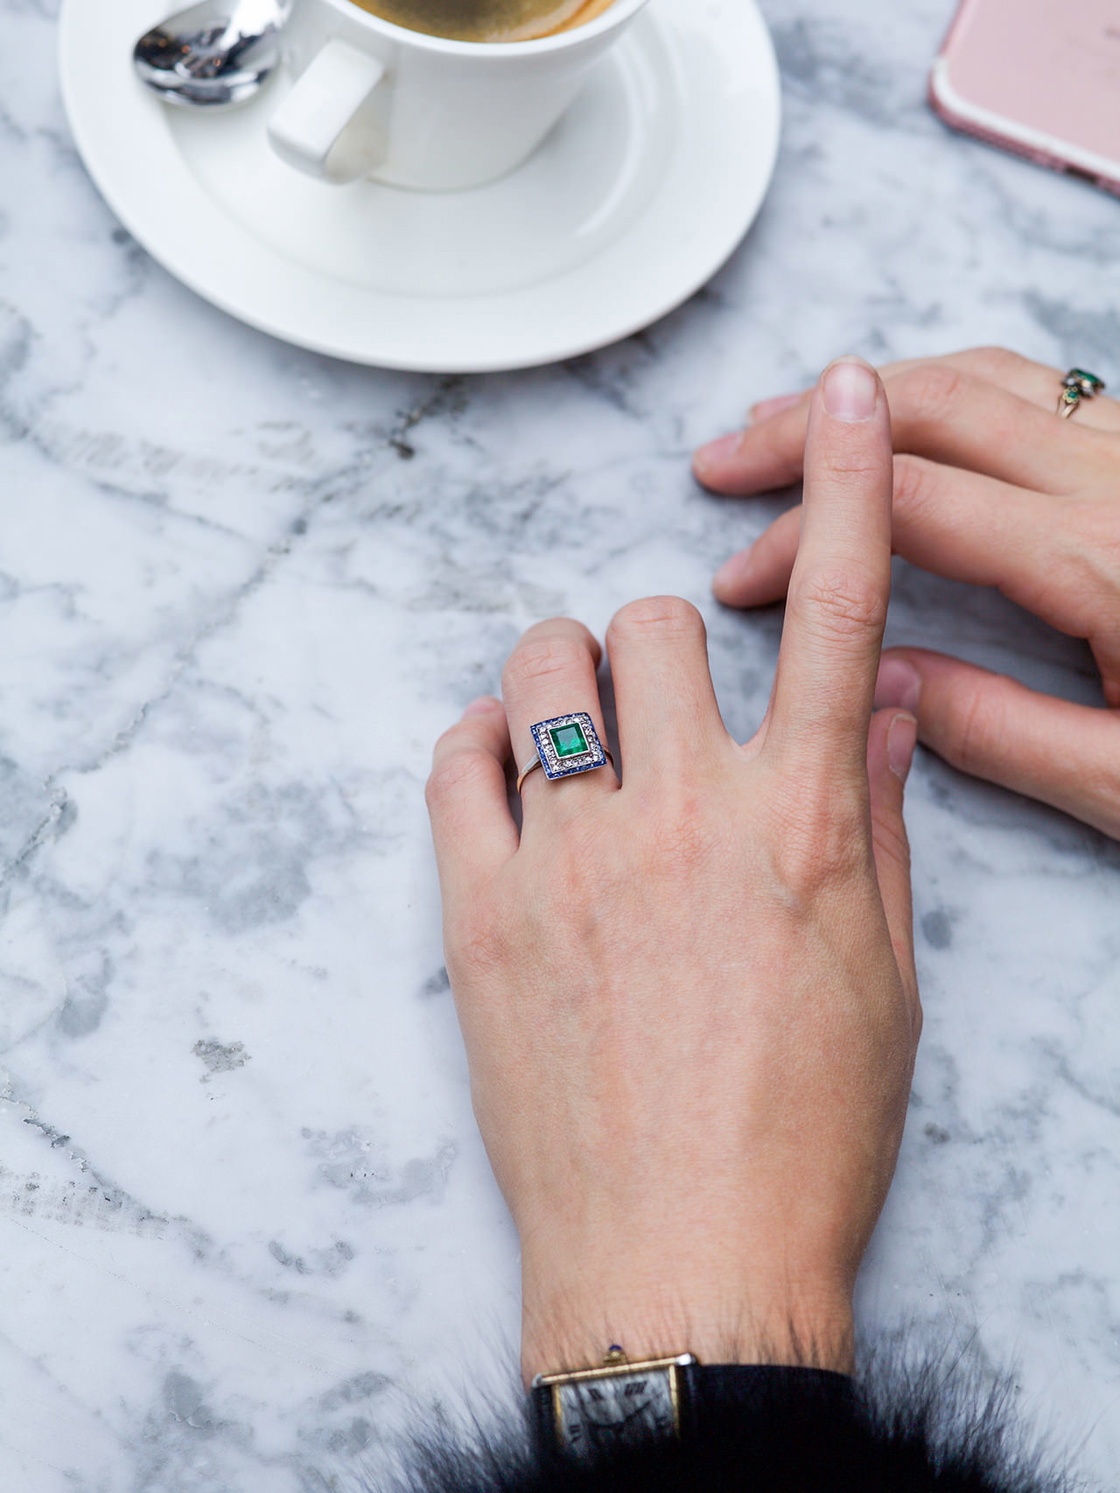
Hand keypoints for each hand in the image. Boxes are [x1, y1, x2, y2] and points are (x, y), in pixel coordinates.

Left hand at [426, 359, 920, 1384]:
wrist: (684, 1261)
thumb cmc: (801, 1134)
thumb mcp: (882, 976)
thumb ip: (872, 818)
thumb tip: (873, 705)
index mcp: (800, 827)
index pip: (837, 614)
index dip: (852, 486)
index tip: (851, 399)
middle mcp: (683, 820)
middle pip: (649, 621)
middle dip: (661, 646)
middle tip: (667, 716)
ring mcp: (570, 862)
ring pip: (543, 667)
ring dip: (566, 679)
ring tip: (584, 747)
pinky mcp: (479, 913)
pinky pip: (457, 761)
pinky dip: (485, 747)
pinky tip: (515, 786)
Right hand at [694, 347, 1119, 838]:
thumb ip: (1000, 733)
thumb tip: (885, 683)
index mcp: (1101, 560)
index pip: (904, 514)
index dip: (803, 534)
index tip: (744, 578)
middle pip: (930, 404)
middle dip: (807, 426)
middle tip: (722, 460)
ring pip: (984, 375)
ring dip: (872, 396)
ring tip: (790, 427)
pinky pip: (1039, 384)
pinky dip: (948, 390)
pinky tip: (909, 425)